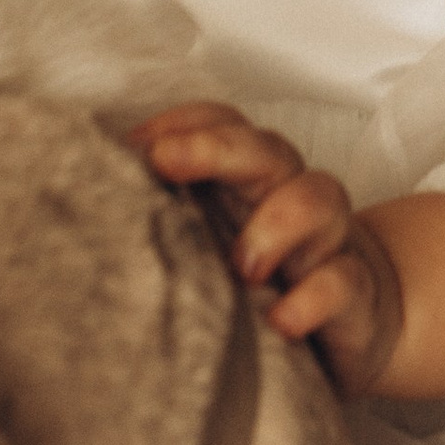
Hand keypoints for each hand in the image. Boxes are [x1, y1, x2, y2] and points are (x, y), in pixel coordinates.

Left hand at [131, 102, 404, 392]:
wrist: (362, 321)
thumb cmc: (272, 278)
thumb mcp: (216, 243)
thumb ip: (169, 223)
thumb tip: (82, 214)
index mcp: (250, 178)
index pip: (223, 123)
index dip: (183, 122)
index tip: (134, 145)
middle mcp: (291, 195)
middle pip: (265, 149)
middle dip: (216, 147)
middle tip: (167, 162)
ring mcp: (328, 241)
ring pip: (318, 198)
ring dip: (276, 222)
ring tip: (241, 267)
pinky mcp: (354, 294)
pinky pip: (342, 281)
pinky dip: (312, 298)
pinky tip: (280, 322)